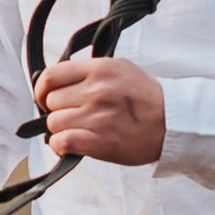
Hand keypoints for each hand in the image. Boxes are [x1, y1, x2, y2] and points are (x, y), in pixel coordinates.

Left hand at [34, 54, 164, 165]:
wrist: (171, 122)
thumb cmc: (146, 98)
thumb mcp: (120, 69)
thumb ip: (90, 71)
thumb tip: (59, 80)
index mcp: (100, 69)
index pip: (50, 76)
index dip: (42, 89)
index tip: (47, 97)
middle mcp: (97, 91)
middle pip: (51, 102)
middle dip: (57, 110)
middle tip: (71, 115)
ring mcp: (97, 117)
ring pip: (54, 123)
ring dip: (60, 129)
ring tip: (77, 129)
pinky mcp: (99, 141)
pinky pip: (62, 142)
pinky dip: (60, 145)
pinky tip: (70, 144)